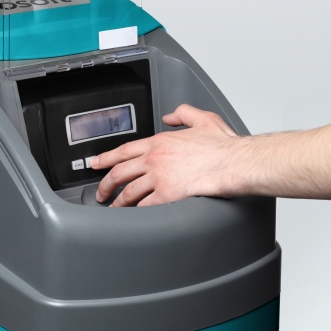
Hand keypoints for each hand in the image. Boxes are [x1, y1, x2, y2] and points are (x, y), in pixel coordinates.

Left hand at [91, 104, 243, 206]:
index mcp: (160, 142)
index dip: (106, 158)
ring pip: (129, 191)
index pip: (124, 150)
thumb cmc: (223, 145)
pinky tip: (132, 216)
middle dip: (105, 184)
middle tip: (100, 192)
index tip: (96, 163)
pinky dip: (135, 213)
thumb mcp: (202, 118)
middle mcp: (154, 159)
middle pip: (120, 172)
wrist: (234, 162)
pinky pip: (145, 206)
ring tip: (113, 208)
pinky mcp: (167, 195)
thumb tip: (169, 116)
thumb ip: (183, 114)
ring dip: (118, 201)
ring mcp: (159, 177)